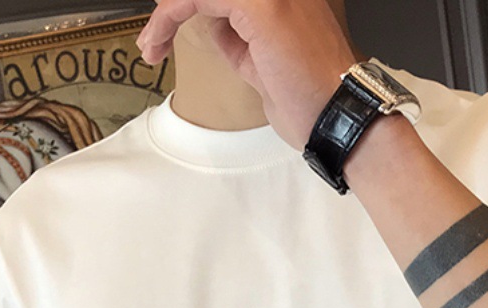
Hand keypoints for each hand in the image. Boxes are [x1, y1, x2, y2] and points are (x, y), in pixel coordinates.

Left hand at [135, 0, 357, 150]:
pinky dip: (170, 16)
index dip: (192, 4)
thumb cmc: (310, 100)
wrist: (337, 117)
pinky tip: (159, 38)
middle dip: (175, 6)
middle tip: (152, 35)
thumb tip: (215, 27)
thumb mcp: (263, 63)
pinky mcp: (262, 4)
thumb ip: (239, 38)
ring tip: (150, 44)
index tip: (164, 25)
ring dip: (165, 14)